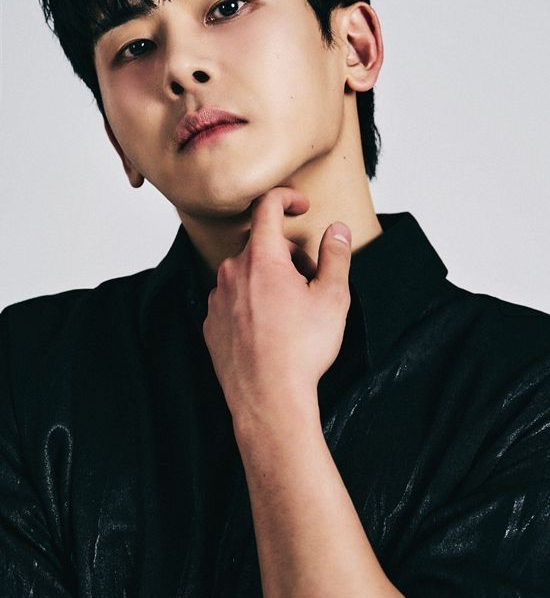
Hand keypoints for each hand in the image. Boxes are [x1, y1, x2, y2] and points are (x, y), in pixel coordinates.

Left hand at [202, 186, 351, 425]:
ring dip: (268, 281)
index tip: (301, 205)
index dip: (286, 198)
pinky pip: (232, 301)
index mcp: (261, 259)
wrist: (269, 399)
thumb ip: (335, 256)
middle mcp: (231, 272)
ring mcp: (217, 299)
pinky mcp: (210, 324)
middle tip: (310, 283)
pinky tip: (270, 330)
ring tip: (291, 313)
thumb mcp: (332, 298)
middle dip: (288, 256)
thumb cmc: (302, 350)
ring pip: (245, 274)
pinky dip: (251, 304)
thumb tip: (336, 230)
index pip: (267, 207)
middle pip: (261, 246)